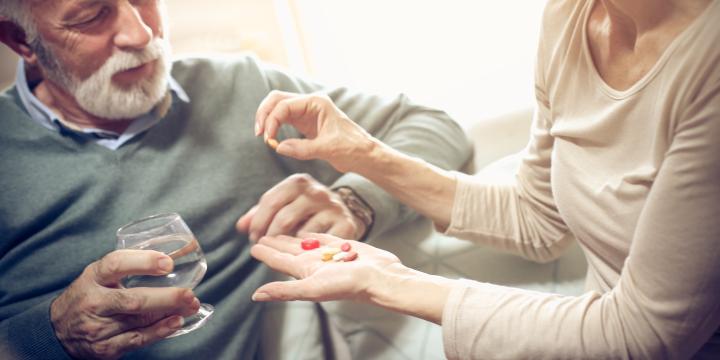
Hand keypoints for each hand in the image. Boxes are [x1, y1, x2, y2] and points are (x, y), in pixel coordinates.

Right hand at [50, 250, 200, 358]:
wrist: (57, 330)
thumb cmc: (88, 296)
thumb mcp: (97, 276)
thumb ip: (126, 267)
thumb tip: (169, 260)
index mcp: (92, 278)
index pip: (116, 264)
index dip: (144, 262)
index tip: (168, 263)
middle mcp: (93, 302)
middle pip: (132, 299)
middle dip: (166, 297)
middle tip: (189, 293)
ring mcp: (98, 328)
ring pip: (139, 320)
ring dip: (169, 313)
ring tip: (190, 306)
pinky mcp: (105, 348)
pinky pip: (138, 339)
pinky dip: (160, 331)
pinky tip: (175, 322)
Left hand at [236, 174, 366, 241]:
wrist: (344, 216)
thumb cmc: (307, 213)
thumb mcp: (285, 206)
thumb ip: (261, 215)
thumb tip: (241, 226)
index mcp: (298, 182)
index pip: (270, 201)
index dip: (258, 222)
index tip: (253, 238)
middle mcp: (317, 191)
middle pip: (284, 217)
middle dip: (270, 237)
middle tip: (263, 249)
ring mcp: (333, 207)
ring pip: (302, 233)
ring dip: (289, 247)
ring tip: (284, 252)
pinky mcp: (346, 224)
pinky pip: (320, 243)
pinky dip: (309, 251)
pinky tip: (306, 254)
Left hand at [250, 233, 400, 301]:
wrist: (381, 277)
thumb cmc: (349, 285)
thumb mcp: (312, 288)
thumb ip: (285, 290)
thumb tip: (256, 295)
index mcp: (306, 272)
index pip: (280, 261)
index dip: (266, 254)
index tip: (252, 246)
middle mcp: (316, 263)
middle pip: (290, 251)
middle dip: (275, 243)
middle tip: (260, 233)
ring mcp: (330, 254)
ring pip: (306, 243)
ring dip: (292, 236)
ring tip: (281, 227)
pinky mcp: (345, 245)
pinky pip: (325, 237)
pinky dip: (315, 233)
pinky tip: (309, 230)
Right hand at [254, 91, 376, 172]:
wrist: (364, 155)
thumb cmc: (352, 148)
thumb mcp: (328, 149)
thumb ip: (302, 148)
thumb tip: (278, 147)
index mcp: (317, 102)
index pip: (285, 105)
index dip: (272, 120)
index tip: (268, 139)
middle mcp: (310, 104)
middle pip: (277, 100)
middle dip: (265, 114)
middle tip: (259, 134)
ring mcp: (306, 113)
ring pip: (278, 108)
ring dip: (267, 119)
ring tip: (263, 137)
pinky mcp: (304, 123)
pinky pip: (283, 120)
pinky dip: (274, 127)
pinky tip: (272, 139)